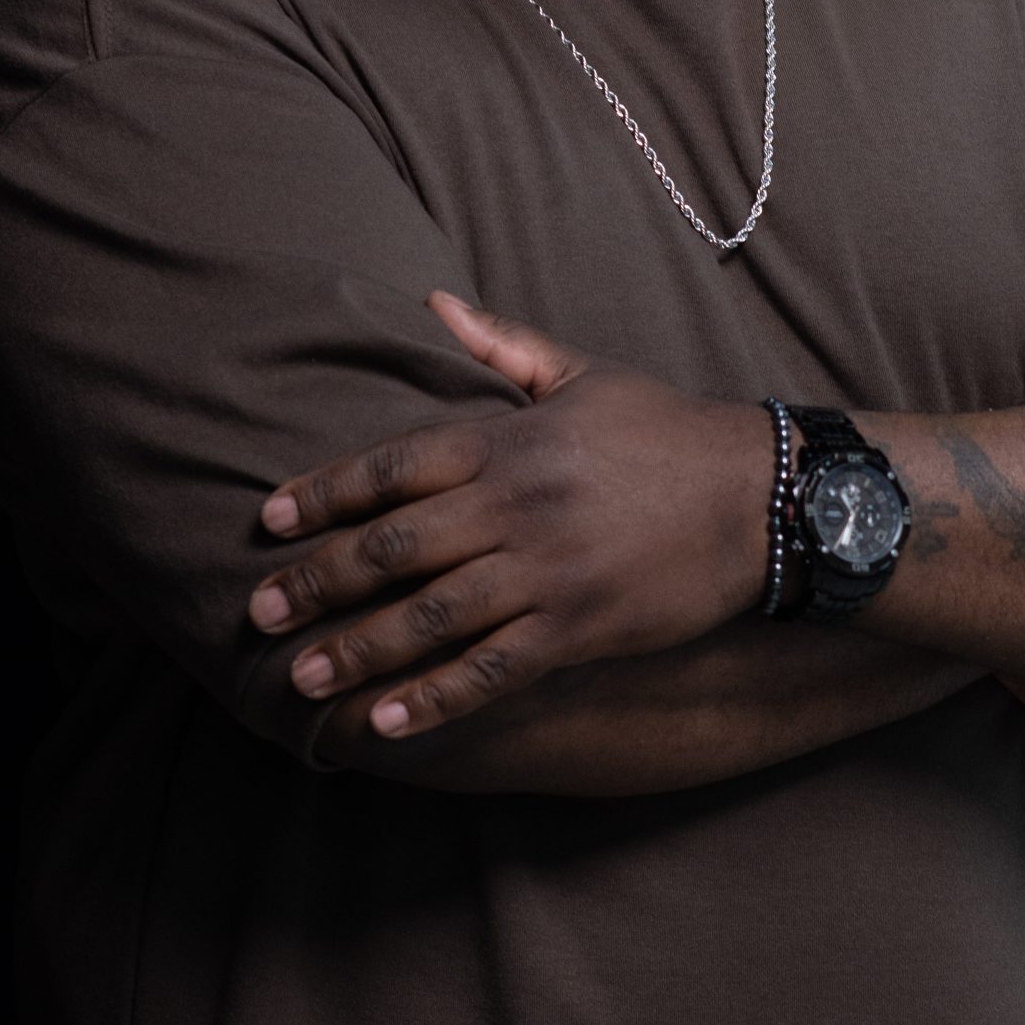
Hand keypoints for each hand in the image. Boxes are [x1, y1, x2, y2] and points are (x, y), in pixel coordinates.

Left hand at [247, 293, 771, 737]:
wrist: (764, 496)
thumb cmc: (669, 431)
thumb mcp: (584, 375)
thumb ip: (501, 345)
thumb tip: (432, 301)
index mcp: (510, 439)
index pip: (393, 467)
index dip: (326, 494)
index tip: (271, 521)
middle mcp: (517, 506)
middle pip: (394, 547)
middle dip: (320, 580)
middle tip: (260, 608)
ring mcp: (547, 571)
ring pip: (431, 617)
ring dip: (358, 650)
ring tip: (301, 676)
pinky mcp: (579, 627)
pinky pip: (491, 670)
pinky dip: (433, 700)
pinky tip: (383, 723)